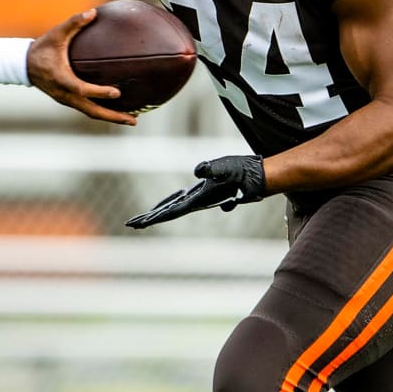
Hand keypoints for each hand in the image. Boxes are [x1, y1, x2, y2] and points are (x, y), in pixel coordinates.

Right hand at [27, 9, 137, 125]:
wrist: (23, 65)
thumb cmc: (42, 49)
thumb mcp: (56, 34)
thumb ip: (74, 23)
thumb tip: (93, 12)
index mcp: (62, 79)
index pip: (82, 89)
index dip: (99, 92)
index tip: (117, 93)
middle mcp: (65, 94)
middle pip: (91, 111)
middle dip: (113, 116)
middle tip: (133, 120)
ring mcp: (66, 100)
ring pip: (90, 113)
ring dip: (110, 117)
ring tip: (131, 119)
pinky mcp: (68, 101)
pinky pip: (87, 110)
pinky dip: (102, 112)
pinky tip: (116, 111)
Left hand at [125, 155, 267, 228]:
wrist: (261, 177)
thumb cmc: (243, 171)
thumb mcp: (225, 166)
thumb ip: (210, 169)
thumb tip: (197, 171)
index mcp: (199, 199)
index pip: (172, 210)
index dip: (155, 216)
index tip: (139, 223)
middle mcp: (199, 201)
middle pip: (169, 212)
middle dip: (150, 218)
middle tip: (131, 224)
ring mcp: (203, 197)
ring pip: (176, 206)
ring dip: (160, 211)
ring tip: (145, 217)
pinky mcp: (207, 192)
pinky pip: (185, 199)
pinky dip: (174, 202)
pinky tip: (172, 201)